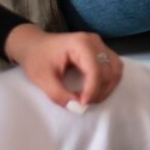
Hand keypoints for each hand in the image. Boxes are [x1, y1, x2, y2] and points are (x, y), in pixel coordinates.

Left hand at [4, 24, 123, 106]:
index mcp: (80, 43)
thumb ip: (59, 94)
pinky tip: (96, 89)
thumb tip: (78, 108)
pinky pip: (113, 66)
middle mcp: (94, 41)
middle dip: (100, 90)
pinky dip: (108, 80)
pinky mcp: (101, 49)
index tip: (82, 104)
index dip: (92, 90)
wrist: (34, 44)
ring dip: (107, 86)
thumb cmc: (36, 58)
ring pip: (116, 69)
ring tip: (91, 97)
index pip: (95, 69)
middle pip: (109, 70)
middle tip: (85, 103)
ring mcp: (100, 44)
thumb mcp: (42, 79)